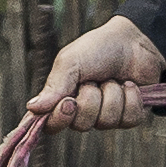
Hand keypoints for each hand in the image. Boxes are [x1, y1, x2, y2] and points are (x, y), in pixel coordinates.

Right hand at [33, 16, 165, 130]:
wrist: (133, 41)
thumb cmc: (97, 49)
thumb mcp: (71, 61)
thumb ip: (54, 85)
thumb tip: (32, 108)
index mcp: (63, 99)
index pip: (51, 125)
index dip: (59, 119)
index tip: (68, 103)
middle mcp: (83, 112)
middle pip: (81, 125)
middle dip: (90, 99)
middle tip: (93, 81)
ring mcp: (106, 115)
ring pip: (106, 122)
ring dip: (112, 94)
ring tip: (112, 79)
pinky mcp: (129, 116)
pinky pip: (128, 119)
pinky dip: (130, 98)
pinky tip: (129, 85)